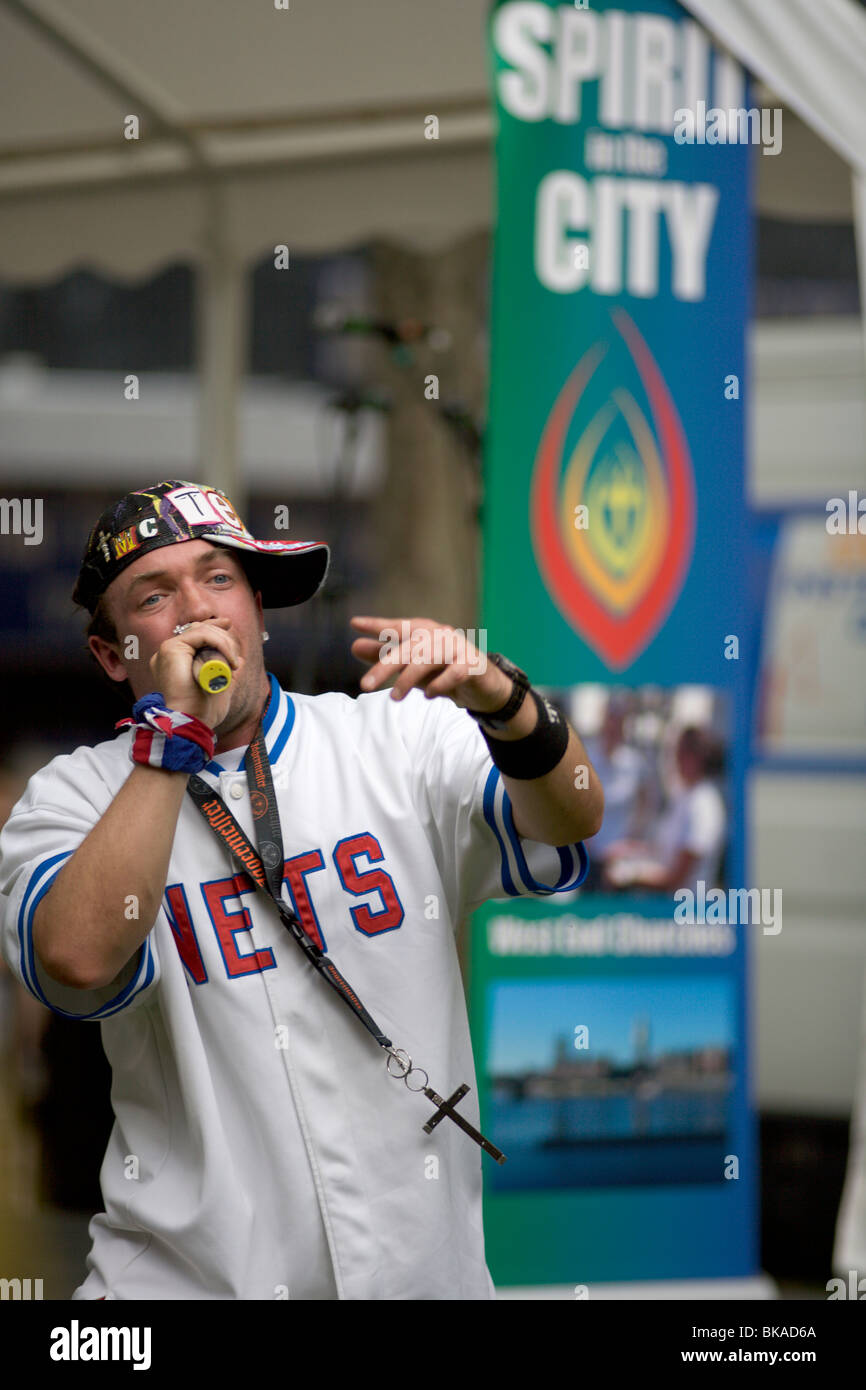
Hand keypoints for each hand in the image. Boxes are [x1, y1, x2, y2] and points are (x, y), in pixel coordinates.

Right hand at [149, 617, 243, 727]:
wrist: (192, 721)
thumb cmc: (203, 711)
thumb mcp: (220, 689)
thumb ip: (228, 675)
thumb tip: (240, 661)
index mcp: (175, 662)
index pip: (194, 635)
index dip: (212, 627)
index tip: (228, 625)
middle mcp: (169, 654)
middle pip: (198, 629)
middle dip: (222, 635)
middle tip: (236, 653)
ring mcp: (167, 650)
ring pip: (201, 631)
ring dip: (224, 643)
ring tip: (234, 663)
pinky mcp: (170, 649)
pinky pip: (200, 635)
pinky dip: (219, 643)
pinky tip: (229, 657)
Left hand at [349, 616, 511, 711]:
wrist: (484, 687)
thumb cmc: (443, 671)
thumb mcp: (411, 666)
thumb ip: (385, 656)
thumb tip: (355, 646)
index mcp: (425, 631)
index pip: (398, 627)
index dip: (378, 625)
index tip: (354, 623)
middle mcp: (440, 635)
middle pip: (409, 647)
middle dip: (385, 665)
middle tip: (365, 685)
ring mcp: (458, 648)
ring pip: (428, 659)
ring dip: (408, 679)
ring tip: (394, 697)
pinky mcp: (473, 665)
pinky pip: (454, 673)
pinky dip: (440, 684)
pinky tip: (429, 695)